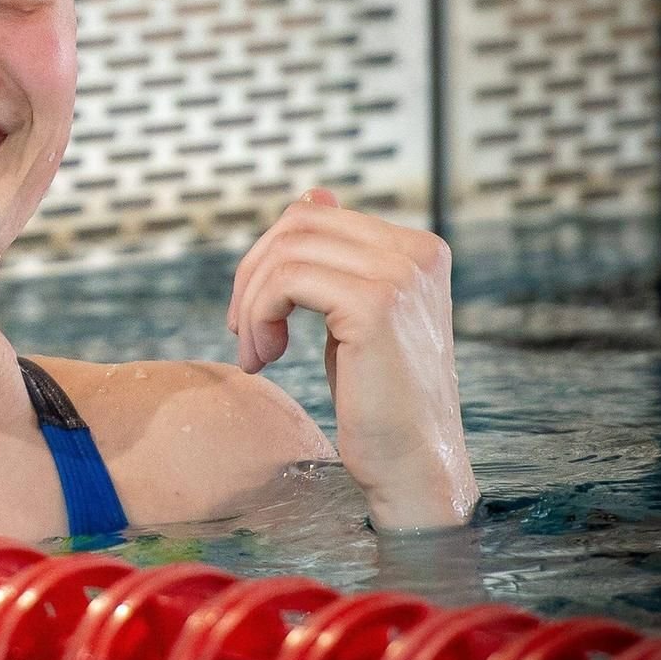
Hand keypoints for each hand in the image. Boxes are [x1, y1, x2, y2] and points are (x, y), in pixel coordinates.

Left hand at [227, 188, 477, 529]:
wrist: (413, 466)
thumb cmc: (379, 401)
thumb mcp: (354, 316)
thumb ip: (336, 258)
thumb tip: (313, 193)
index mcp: (418, 250)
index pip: (316, 216)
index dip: (268, 260)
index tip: (256, 316)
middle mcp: (417, 253)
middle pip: (297, 224)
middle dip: (252, 275)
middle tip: (242, 332)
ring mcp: (401, 275)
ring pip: (286, 252)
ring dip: (252, 303)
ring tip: (255, 353)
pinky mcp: (376, 304)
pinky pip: (286, 281)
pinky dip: (258, 316)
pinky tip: (264, 358)